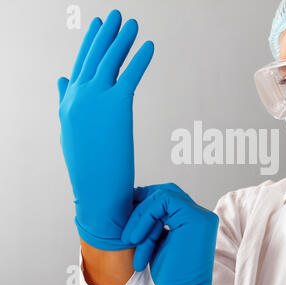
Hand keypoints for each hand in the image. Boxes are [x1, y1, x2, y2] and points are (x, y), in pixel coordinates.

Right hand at [58, 10, 153, 249]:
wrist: (96, 192)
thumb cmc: (88, 167)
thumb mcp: (70, 130)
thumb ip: (65, 101)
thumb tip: (62, 78)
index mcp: (69, 102)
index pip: (80, 65)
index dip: (90, 44)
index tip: (98, 26)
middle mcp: (78, 96)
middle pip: (94, 58)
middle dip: (106, 34)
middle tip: (117, 15)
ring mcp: (95, 100)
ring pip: (110, 61)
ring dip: (122, 39)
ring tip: (133, 23)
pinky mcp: (116, 106)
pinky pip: (129, 75)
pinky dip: (139, 58)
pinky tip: (148, 45)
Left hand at [122, 184, 223, 284]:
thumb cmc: (171, 275)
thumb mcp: (158, 242)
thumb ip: (154, 223)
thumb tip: (135, 201)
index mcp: (194, 221)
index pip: (168, 199)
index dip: (145, 204)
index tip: (126, 218)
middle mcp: (201, 215)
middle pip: (167, 192)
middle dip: (142, 203)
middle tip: (125, 222)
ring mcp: (200, 215)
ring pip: (162, 196)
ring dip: (140, 216)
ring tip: (129, 240)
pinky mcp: (196, 217)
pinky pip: (164, 201)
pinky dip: (145, 216)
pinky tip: (136, 238)